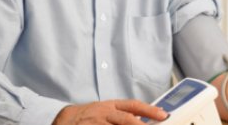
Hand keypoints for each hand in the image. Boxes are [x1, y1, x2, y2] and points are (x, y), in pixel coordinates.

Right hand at [52, 99, 168, 124]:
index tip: (163, 115)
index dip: (149, 110)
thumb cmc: (90, 116)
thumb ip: (124, 114)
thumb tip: (145, 117)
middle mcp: (104, 113)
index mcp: (111, 106)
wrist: (64, 119)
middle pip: (126, 119)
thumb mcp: (107, 110)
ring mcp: (95, 123)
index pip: (133, 105)